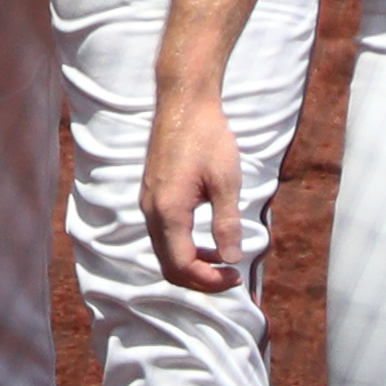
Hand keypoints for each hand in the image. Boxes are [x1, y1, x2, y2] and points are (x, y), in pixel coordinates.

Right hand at [144, 76, 250, 291]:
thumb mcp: (226, 183)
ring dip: (191, 265)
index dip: (210, 281)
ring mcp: (148, 202)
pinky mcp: (151, 194)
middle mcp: (151, 210)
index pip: (182, 265)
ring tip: (223, 262)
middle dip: (199, 280)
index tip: (237, 277)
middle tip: (231, 278)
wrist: (183, 104)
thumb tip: (231, 259)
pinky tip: (207, 241)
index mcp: (169, 210)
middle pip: (168, 265)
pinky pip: (162, 235)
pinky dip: (183, 248)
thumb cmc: (208, 139)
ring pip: (163, 251)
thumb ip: (226, 223)